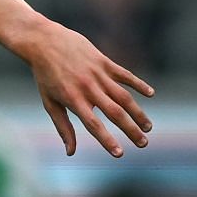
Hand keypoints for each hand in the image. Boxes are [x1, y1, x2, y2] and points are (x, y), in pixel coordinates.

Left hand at [20, 20, 153, 156]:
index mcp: (73, 100)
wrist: (44, 42)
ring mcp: (98, 74)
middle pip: (114, 112)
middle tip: (144, 143)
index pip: (93, 124)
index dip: (107, 140)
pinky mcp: (104, 62)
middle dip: (131, 129)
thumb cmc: (45, 76)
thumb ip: (63, 126)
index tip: (119, 153)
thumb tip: (71, 152)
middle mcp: (88, 88)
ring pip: (124, 96)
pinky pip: (125, 75)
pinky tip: (151, 94)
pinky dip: (139, 84)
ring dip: (138, 112)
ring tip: (148, 126)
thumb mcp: (49, 102)